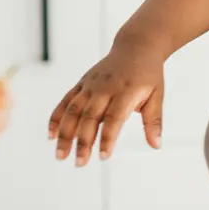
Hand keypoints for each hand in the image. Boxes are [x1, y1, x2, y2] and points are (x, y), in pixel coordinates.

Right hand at [49, 45, 164, 165]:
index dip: (107, 138)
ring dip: (65, 133)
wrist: (136, 46)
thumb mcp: (157, 95)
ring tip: (61, 155)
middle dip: (83, 141)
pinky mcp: (82, 83)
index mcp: (126, 91)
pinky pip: (66, 101)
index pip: (114, 119)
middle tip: (80, 163)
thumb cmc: (148, 74)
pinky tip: (51, 136)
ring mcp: (91, 84)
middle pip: (90, 117)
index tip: (103, 157)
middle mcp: (105, 87)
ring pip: (73, 110)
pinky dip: (57, 118)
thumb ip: (154, 121)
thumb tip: (156, 146)